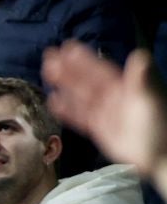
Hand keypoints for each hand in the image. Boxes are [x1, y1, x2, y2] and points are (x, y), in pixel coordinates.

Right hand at [44, 45, 166, 189]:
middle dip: (68, 69)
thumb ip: (141, 78)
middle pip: (85, 80)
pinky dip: (66, 110)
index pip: (99, 70)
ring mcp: (104, 113)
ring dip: (64, 85)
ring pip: (79, 96)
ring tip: (47, 73)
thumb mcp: (150, 99)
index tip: (68, 47)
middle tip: (49, 56)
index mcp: (124, 87)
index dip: (84, 59)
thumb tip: (140, 54)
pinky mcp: (99, 129)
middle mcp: (112, 97)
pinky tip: (53, 102)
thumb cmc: (158, 126)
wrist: (158, 156)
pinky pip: (79, 117)